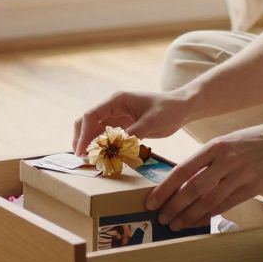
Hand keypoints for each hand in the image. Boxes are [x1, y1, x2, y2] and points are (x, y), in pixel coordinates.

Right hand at [71, 90, 192, 157]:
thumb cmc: (168, 110)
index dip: (84, 134)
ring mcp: (117, 117)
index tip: (82, 151)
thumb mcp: (152, 122)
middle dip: (81, 138)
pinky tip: (102, 157)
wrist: (182, 108)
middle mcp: (113, 107)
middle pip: (87, 121)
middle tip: (81, 158)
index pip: (91, 115)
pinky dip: (102, 146)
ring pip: (95, 130)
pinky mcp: (123, 126)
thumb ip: (134, 133)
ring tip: (90, 160)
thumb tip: (115, 146)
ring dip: (91, 144)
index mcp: (117, 100)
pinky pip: (106, 136)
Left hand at [143, 121, 262, 230]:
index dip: (165, 188)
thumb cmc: (256, 139)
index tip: (152, 200)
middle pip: (192, 188)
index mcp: (215, 146)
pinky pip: (225, 205)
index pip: (183, 170)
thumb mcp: (228, 141)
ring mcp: (240, 176)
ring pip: (208, 201)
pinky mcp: (252, 188)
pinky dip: (209, 216)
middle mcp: (226, 160)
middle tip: (160, 217)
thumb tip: (184, 177)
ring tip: (175, 224)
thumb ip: (208, 158)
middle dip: (173, 206)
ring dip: (189, 215)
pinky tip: (197, 222)